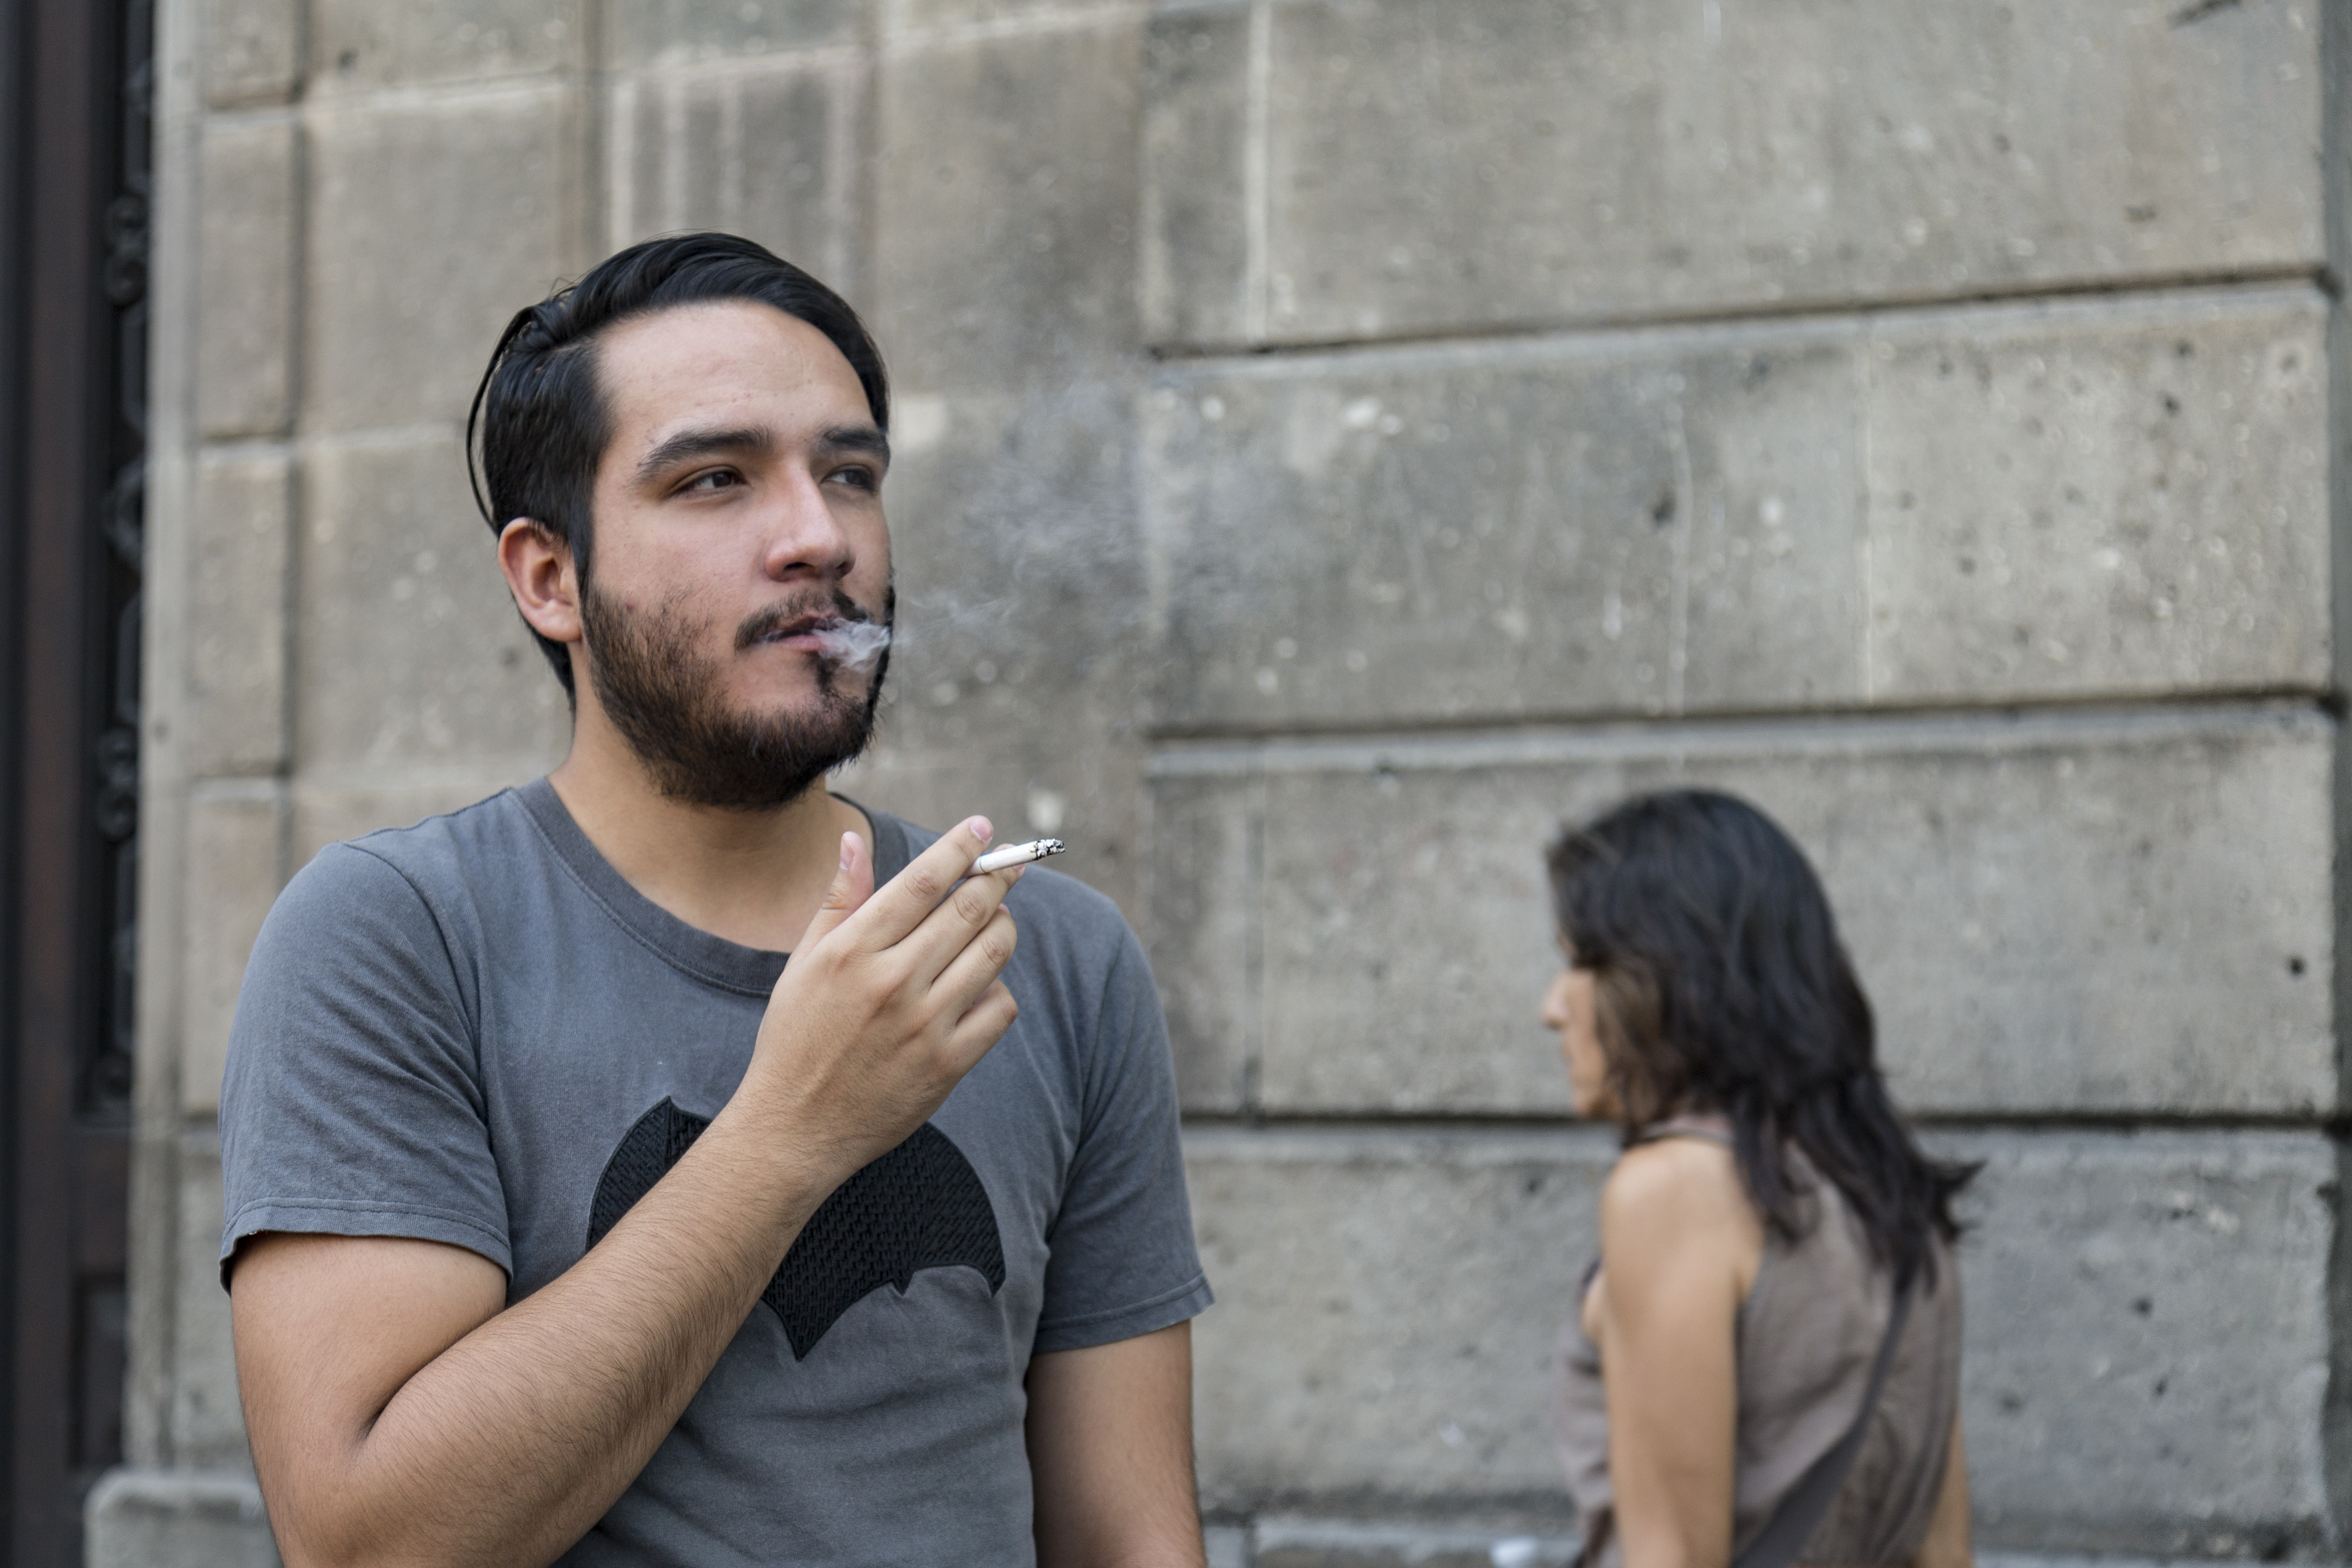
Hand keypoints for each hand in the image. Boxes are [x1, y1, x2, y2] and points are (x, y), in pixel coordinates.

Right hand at [740, 816, 1022, 1180]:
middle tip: (1009, 864)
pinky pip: (1000, 1008)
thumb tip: (854, 840)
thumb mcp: (803, 963)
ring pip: (994, 953)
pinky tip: (979, 985)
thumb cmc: (795, 1039)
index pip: (922, 881)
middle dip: (997, 878)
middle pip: (968, 910)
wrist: (795, 1129)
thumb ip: (838, 901)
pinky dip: (998, 989)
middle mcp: (891, 983)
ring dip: (1003, 927)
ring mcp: (924, 1025)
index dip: (959, 848)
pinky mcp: (948, 1064)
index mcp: (851, 951)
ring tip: (995, 921)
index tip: (981, 828)